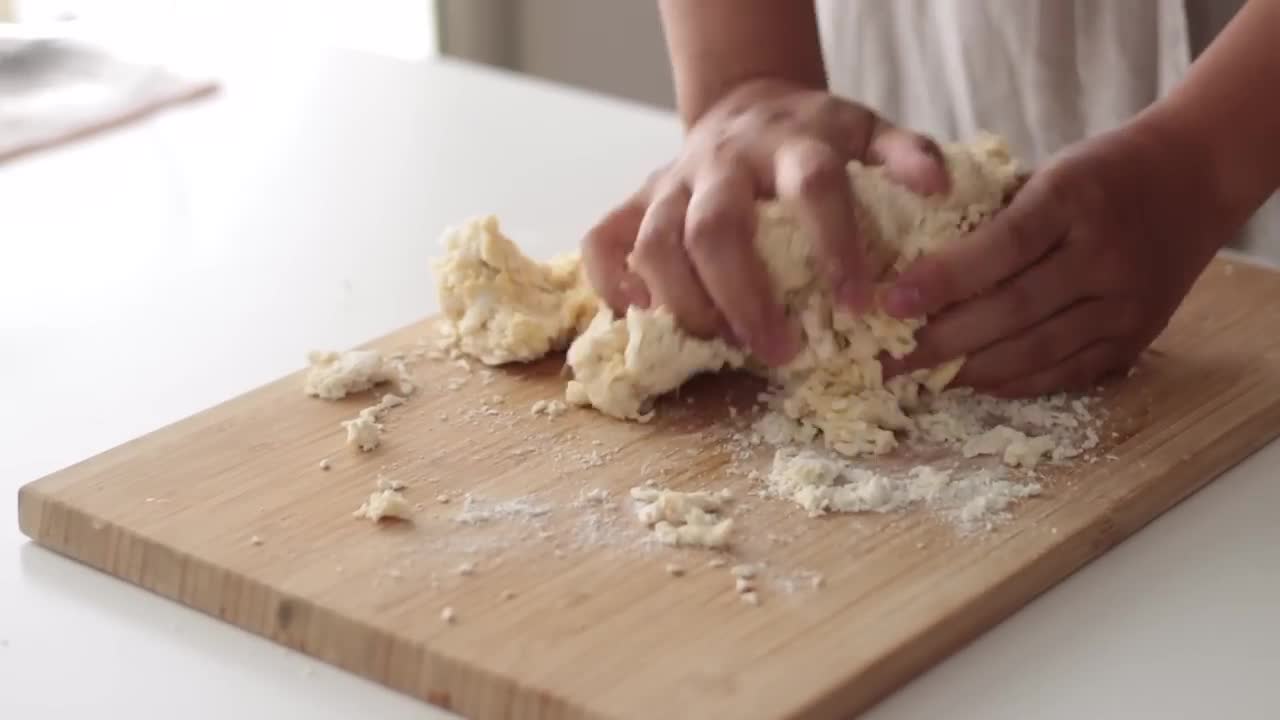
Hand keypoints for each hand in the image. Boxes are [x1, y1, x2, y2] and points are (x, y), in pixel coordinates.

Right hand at [581, 78, 948, 366]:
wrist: (747, 103)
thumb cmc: (813, 137)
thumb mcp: (867, 131)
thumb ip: (904, 154)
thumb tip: (941, 188)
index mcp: (790, 143)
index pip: (812, 187)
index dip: (834, 246)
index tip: (856, 306)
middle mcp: (723, 160)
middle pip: (716, 227)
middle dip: (745, 298)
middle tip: (778, 352)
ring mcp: (673, 181)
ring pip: (657, 243)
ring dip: (687, 304)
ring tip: (722, 347)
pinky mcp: (638, 200)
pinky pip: (603, 239)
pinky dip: (612, 284)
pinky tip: (639, 318)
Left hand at [881, 122, 1232, 396]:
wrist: (1196, 180)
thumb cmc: (1101, 173)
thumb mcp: (1049, 171)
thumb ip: (991, 214)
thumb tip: (912, 262)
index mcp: (1074, 198)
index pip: (1000, 247)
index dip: (942, 279)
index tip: (888, 301)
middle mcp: (1105, 255)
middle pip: (1012, 310)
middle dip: (939, 340)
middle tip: (884, 359)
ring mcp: (1125, 303)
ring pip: (1035, 351)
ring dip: (968, 370)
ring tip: (917, 377)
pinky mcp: (1136, 338)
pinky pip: (1064, 372)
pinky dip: (1012, 382)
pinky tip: (970, 382)